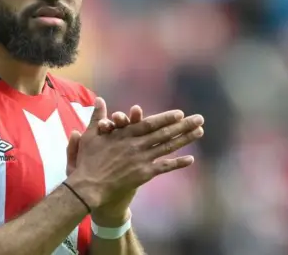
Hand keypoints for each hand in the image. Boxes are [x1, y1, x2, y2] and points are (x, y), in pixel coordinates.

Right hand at [65, 97, 203, 211]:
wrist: (88, 187)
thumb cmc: (88, 161)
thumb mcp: (90, 135)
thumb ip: (97, 117)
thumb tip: (99, 100)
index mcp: (125, 134)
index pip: (149, 123)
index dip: (165, 118)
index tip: (179, 113)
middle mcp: (136, 145)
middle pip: (164, 133)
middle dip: (183, 125)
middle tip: (199, 118)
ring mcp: (141, 160)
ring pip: (167, 147)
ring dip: (184, 139)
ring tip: (199, 132)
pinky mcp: (143, 174)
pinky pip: (163, 167)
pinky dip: (177, 163)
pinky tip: (190, 158)